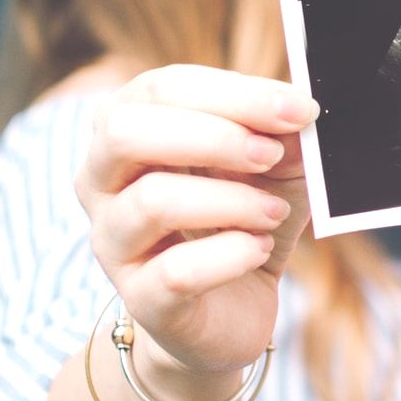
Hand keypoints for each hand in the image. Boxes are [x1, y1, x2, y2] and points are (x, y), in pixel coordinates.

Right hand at [75, 65, 319, 397]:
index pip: (160, 88)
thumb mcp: (272, 168)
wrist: (231, 311)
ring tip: (273, 212)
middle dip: (213, 136)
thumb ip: (281, 135)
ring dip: (229, 200)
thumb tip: (299, 110)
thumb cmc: (241, 221)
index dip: (233, 93)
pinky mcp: (141, 299)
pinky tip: (259, 249)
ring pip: (152, 201)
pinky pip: (176, 271)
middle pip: (127, 132)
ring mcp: (113, 243)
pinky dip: (230, 255)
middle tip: (271, 154)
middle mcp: (101, 181)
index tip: (297, 109)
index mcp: (126, 130)